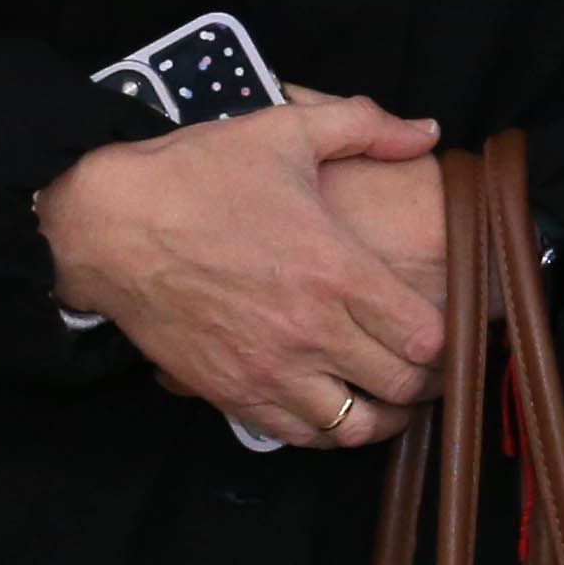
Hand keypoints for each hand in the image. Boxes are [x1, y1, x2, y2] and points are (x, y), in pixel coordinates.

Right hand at [37, 93, 447, 446]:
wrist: (109, 224)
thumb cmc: (200, 173)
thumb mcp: (288, 131)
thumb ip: (367, 127)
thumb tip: (425, 131)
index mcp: (337, 272)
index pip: (428, 338)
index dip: (451, 337)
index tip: (454, 323)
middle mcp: (310, 332)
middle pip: (401, 388)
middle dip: (427, 381)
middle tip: (433, 365)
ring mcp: (268, 370)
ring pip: (352, 428)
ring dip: (382, 415)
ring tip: (390, 394)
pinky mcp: (229, 393)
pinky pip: (296, 437)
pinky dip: (325, 430)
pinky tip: (333, 402)